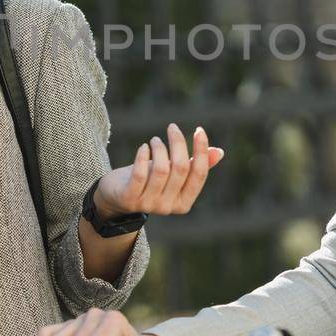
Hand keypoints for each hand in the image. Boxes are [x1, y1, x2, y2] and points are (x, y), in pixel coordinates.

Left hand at [94, 123, 223, 216]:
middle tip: (172, 128)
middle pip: (181, 168)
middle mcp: (168, 207)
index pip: (199, 174)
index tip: (199, 130)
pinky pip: (139, 174)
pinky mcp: (129, 198)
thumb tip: (219, 152)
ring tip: (155, 140)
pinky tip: (144, 147)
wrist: (116, 197)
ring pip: (161, 169)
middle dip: (178, 143)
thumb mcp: (173, 174)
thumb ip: (194, 166)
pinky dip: (142, 156)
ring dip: (159, 148)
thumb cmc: (149, 181)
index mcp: (184, 203)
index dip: (201, 150)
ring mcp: (148, 205)